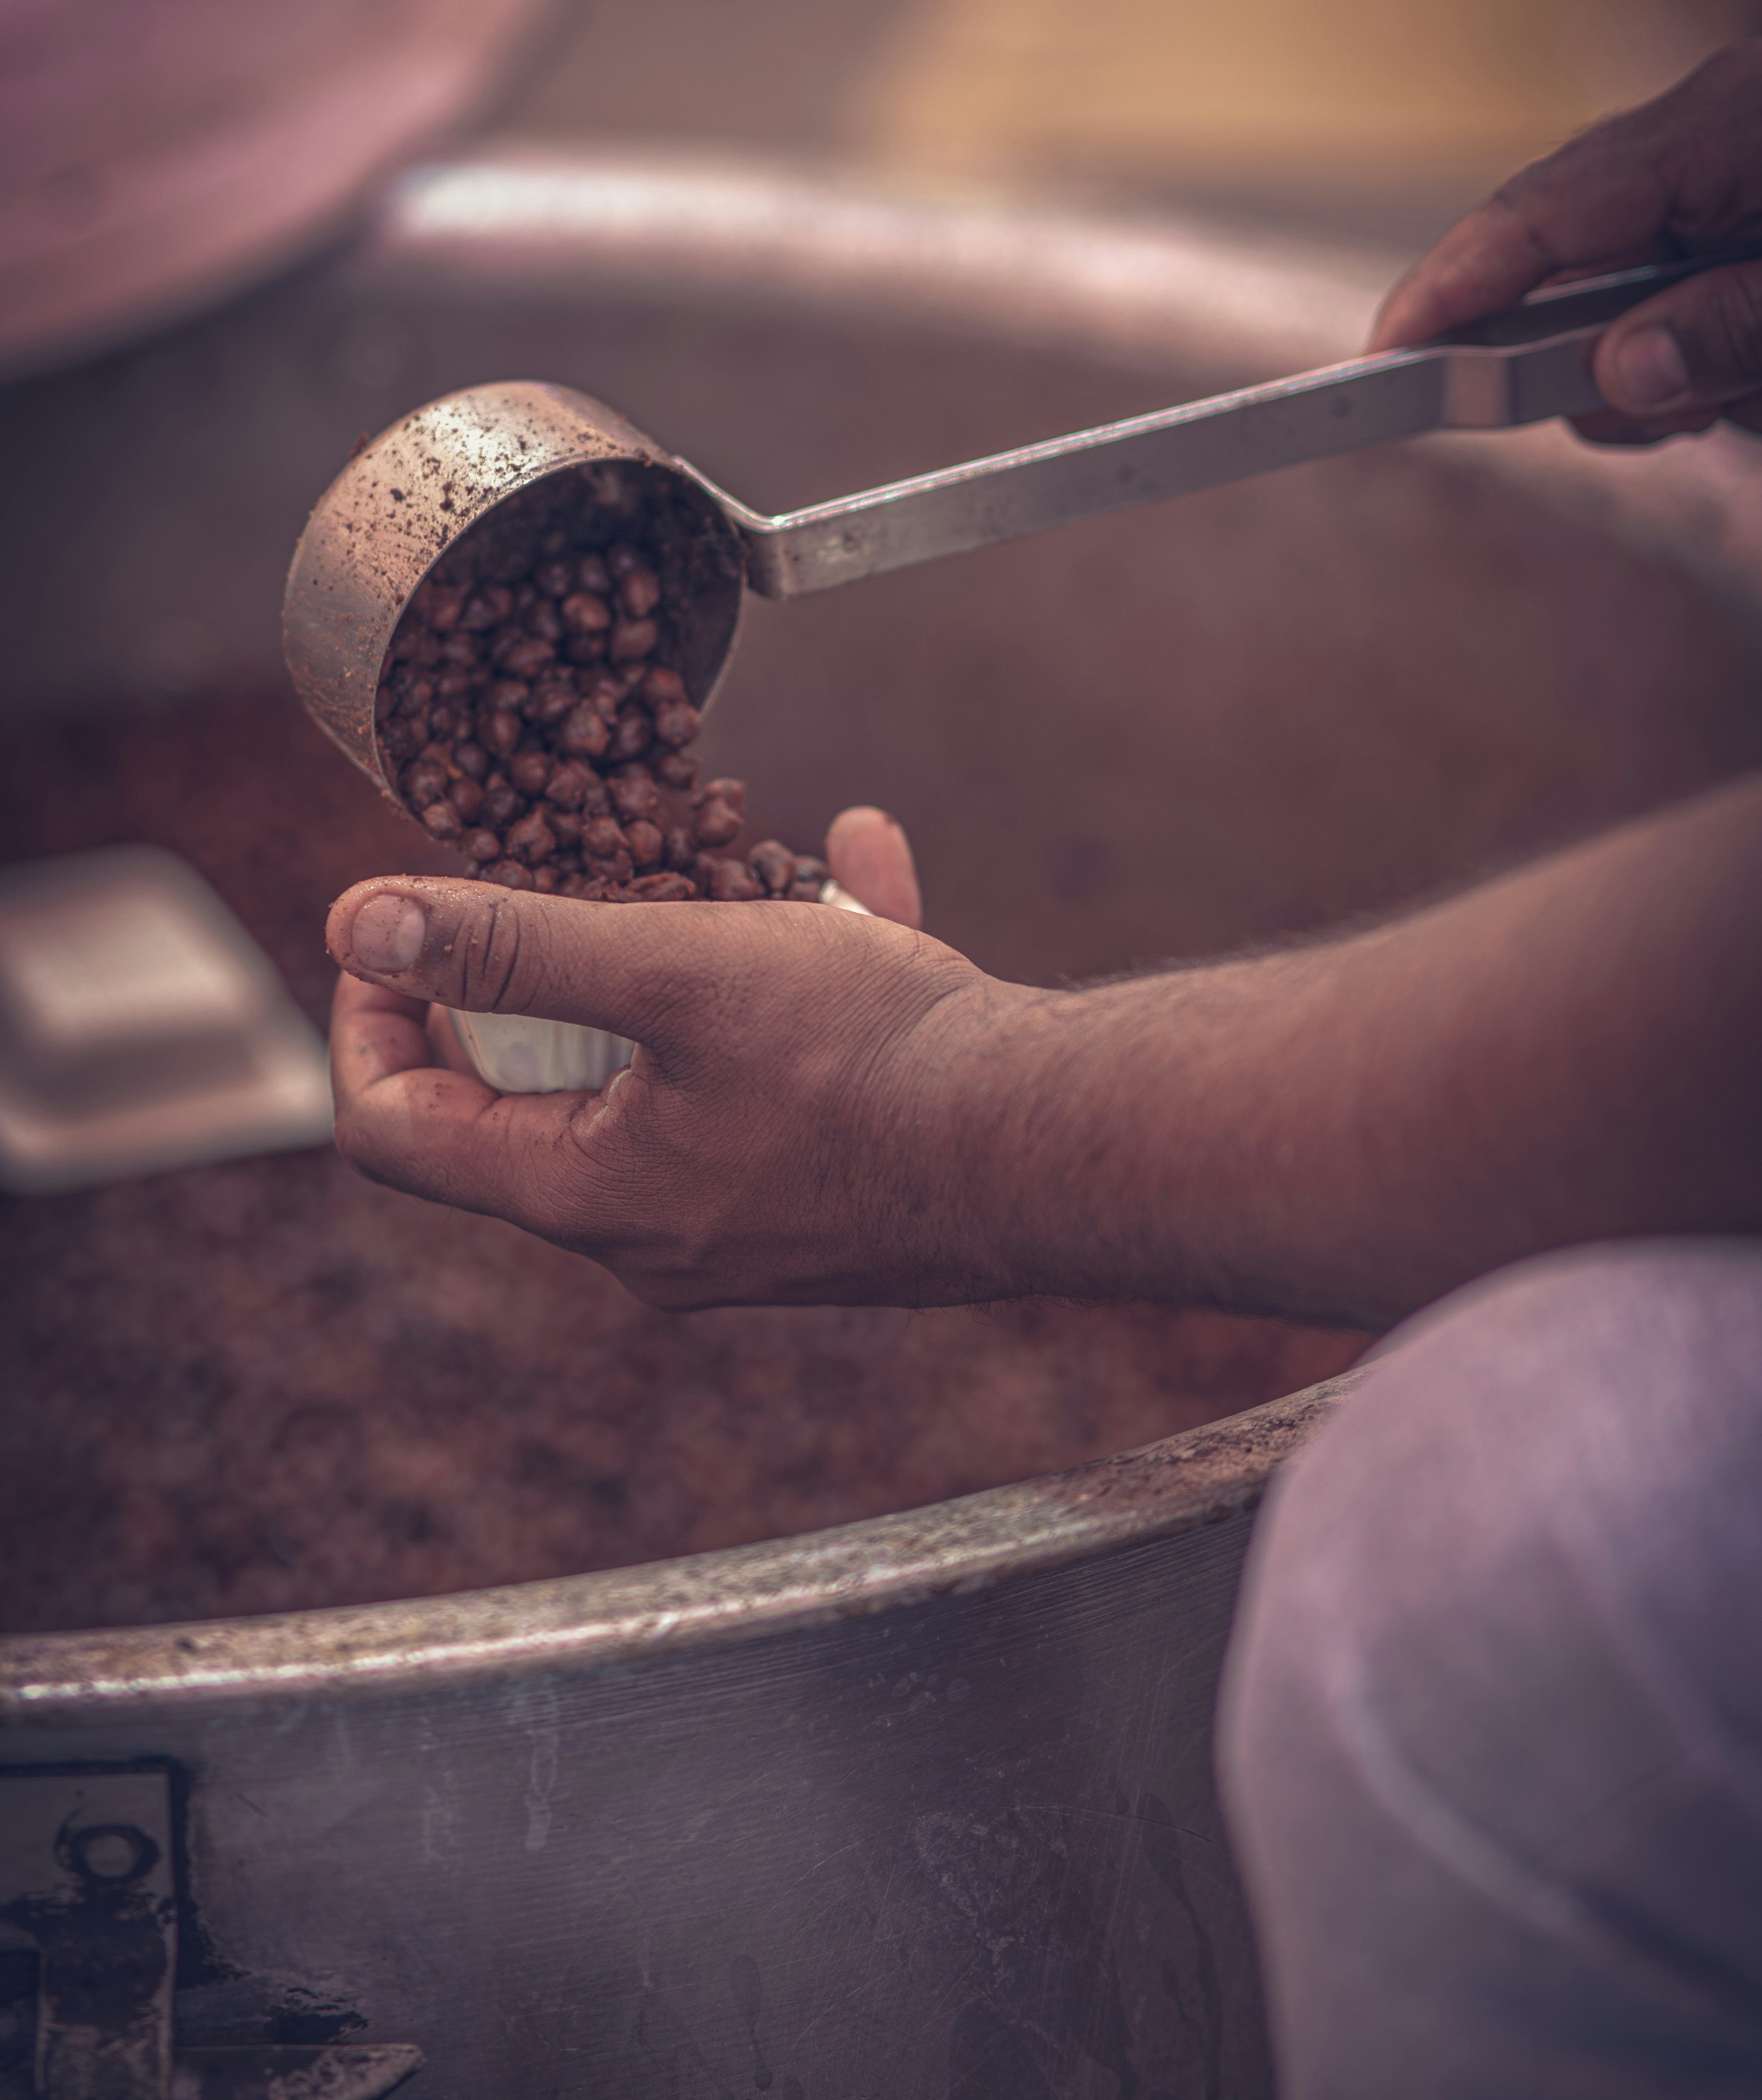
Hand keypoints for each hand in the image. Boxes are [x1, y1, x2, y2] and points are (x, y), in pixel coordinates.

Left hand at [326, 809, 1035, 1307]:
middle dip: (541, 977)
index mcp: (586, 1195)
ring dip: (679, 962)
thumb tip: (358, 920)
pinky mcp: (822, 1198)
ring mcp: (739, 1226)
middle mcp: (649, 1235)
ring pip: (661, 1076)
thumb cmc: (875, 1063)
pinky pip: (772, 1084)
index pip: (396, 1128)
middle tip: (570, 880)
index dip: (368, 1019)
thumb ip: (516, 942)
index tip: (398, 928)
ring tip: (734, 864)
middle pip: (525, 1098)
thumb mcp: (679, 969)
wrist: (1065, 1144)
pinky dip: (793, 980)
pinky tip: (857, 868)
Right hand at [1369, 37, 1761, 445]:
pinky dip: (1732, 367)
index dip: (1446, 291)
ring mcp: (1734, 172)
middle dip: (1596, 365)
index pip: (1541, 209)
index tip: (1382, 365)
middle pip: (1574, 267)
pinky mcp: (1753, 209)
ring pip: (1637, 308)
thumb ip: (1737, 327)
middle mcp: (1714, 134)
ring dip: (1693, 376)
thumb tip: (1621, 374)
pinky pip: (1693, 306)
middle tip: (1661, 416)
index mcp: (1731, 121)